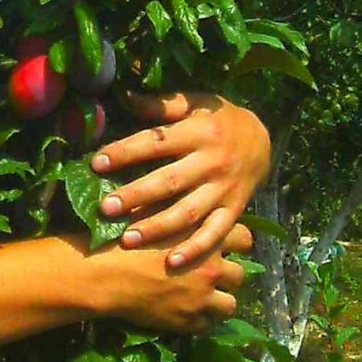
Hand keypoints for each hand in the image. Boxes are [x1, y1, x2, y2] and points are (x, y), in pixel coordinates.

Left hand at [90, 91, 270, 268]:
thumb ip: (163, 104)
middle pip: (170, 182)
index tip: (97, 163)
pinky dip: (196, 249)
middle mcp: (212, 162)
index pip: (156, 142)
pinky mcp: (234, 210)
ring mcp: (224, 189)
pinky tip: (172, 263)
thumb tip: (126, 98)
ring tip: (127, 239)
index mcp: (199, 132)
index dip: (126, 152)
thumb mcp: (195, 102)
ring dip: (157, 227)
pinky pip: (215, 233)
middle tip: (105, 208)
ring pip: (188, 212)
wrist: (263, 141)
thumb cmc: (218, 119)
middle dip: (136, 196)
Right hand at [97, 221, 252, 334]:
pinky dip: (200, 317)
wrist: (106, 274)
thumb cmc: (126, 236)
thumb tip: (187, 203)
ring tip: (200, 295)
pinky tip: (184, 309)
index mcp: (207, 238)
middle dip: (226, 273)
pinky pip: (207, 323)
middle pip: (239, 274)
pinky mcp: (190, 321)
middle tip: (208, 271)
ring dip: (218, 299)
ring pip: (229, 304)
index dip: (234, 241)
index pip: (244, 238)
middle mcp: (212, 268)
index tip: (222, 243)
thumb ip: (177, 210)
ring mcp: (203, 298)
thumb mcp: (153, 212)